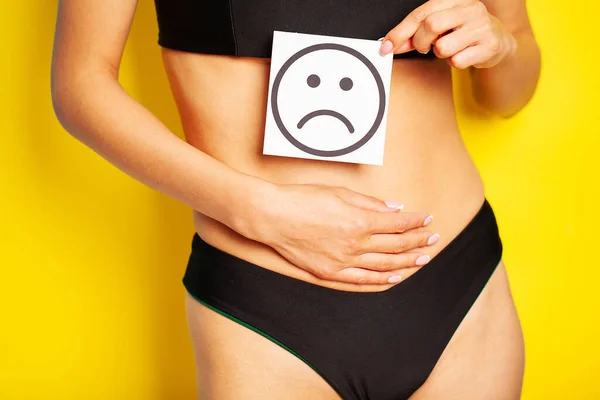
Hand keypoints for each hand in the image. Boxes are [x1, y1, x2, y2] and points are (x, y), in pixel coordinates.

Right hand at [245, 183, 437, 285]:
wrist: (272, 216)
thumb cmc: (302, 199)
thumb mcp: (339, 192)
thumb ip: (370, 203)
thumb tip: (394, 208)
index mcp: (359, 221)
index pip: (398, 224)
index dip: (416, 222)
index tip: (428, 219)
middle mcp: (355, 244)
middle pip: (396, 246)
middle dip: (418, 242)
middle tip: (433, 239)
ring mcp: (342, 262)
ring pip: (383, 267)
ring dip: (406, 263)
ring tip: (422, 259)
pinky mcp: (328, 273)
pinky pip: (360, 282)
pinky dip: (379, 282)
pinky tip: (393, 280)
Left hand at [379, 0, 516, 68]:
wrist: (498, 41)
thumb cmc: (464, 32)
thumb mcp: (439, 27)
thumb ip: (414, 34)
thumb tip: (390, 44)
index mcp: (454, 0)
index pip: (420, 14)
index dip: (399, 32)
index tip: (385, 47)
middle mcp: (469, 8)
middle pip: (431, 25)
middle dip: (421, 42)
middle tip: (426, 47)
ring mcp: (481, 26)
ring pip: (443, 47)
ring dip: (440, 54)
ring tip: (450, 48)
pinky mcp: (489, 45)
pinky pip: (457, 61)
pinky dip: (454, 63)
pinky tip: (463, 54)